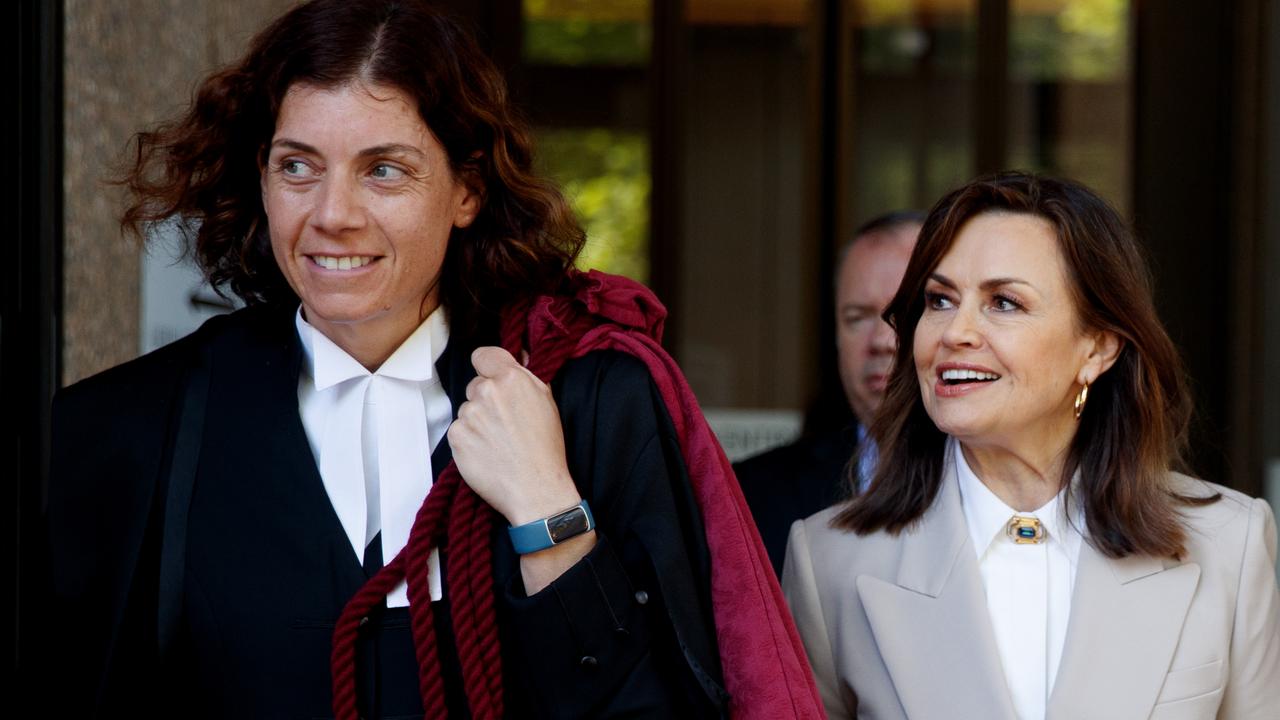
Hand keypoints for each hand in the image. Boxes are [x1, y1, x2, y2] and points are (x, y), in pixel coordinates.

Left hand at [447, 347, 580, 525]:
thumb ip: (526, 376)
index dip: (488, 367)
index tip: (493, 379)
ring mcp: (469, 414)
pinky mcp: (456, 436)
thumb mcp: (547, 402)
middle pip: (475, 385)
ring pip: (467, 409)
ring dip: (477, 421)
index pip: (483, 355)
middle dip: (486, 399)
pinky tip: (487, 452)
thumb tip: (515, 357)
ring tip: (498, 442)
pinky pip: (458, 430)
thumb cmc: (545, 448)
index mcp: (511, 378)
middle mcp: (486, 391)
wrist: (535, 489)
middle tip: (504, 422)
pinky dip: (468, 440)